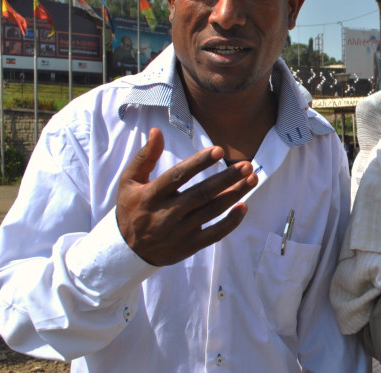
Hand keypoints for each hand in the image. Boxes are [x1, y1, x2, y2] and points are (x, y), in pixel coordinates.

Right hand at [116, 128, 257, 265]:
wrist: (128, 250)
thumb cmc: (131, 208)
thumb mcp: (129, 181)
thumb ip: (145, 157)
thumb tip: (157, 131)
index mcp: (151, 195)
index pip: (178, 176)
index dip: (199, 163)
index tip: (219, 150)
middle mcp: (167, 214)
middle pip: (202, 194)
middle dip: (226, 179)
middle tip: (247, 165)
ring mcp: (179, 232)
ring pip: (212, 211)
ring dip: (235, 195)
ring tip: (252, 178)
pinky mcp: (189, 246)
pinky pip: (215, 234)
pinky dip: (231, 222)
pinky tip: (244, 206)